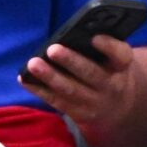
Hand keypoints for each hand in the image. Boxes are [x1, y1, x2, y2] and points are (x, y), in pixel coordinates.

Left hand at [19, 35, 136, 132]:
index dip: (108, 46)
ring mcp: (94, 103)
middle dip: (71, 61)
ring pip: (70, 90)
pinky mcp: (78, 114)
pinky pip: (57, 101)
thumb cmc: (108, 71)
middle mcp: (111, 86)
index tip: (94, 37)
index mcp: (121, 66)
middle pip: (91, 73)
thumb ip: (101, 46)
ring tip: (33, 63)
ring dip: (50, 76)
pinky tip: (25, 79)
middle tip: (53, 49)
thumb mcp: (113, 59)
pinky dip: (39, 90)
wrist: (118, 107)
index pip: (120, 55)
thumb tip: (72, 32)